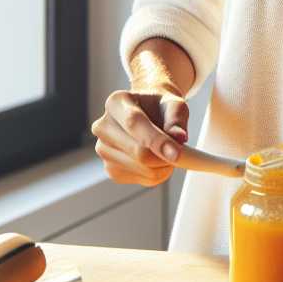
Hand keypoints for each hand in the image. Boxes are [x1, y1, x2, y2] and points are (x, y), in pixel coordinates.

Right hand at [91, 39, 193, 186]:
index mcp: (116, 102)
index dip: (157, 141)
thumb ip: (178, 118)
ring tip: (166, 150)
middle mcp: (102, 125)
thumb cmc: (162, 104)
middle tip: (181, 151)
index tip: (178, 154)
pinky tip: (155, 160)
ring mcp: (101, 148)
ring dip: (161, 166)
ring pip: (138, 168)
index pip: (136, 125)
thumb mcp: (175, 102)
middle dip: (164, 155)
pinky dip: (152, 175)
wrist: (148, 110)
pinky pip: (135, 179)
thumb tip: (180, 139)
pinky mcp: (108, 167)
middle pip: (137, 151)